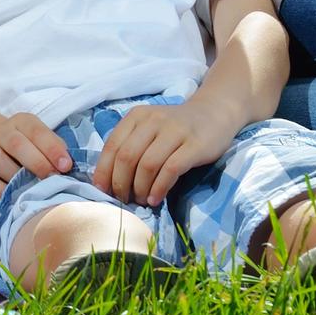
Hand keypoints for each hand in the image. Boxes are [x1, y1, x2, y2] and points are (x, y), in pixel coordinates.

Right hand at [0, 106, 70, 198]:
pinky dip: (0, 189)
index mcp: (22, 122)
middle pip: (16, 144)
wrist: (1, 146)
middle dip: (38, 163)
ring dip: (17, 176)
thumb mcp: (44, 140)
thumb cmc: (32, 148)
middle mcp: (3, 133)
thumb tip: (72, 169)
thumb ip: (56, 150)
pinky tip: (15, 194)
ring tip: (33, 188)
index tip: (67, 166)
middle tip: (53, 179)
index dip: (52, 148)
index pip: (37, 131)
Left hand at [91, 101, 233, 206]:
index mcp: (137, 116)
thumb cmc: (175, 128)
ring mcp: (175, 131)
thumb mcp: (148, 129)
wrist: (213, 113)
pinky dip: (159, 188)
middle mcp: (153, 121)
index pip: (112, 146)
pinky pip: (171, 170)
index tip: (101, 191)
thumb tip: (108, 181)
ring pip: (147, 165)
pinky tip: (155, 199)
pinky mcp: (194, 145)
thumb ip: (130, 146)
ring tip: (140, 201)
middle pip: (127, 157)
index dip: (104, 171)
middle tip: (123, 199)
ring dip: (140, 188)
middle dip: (120, 183)